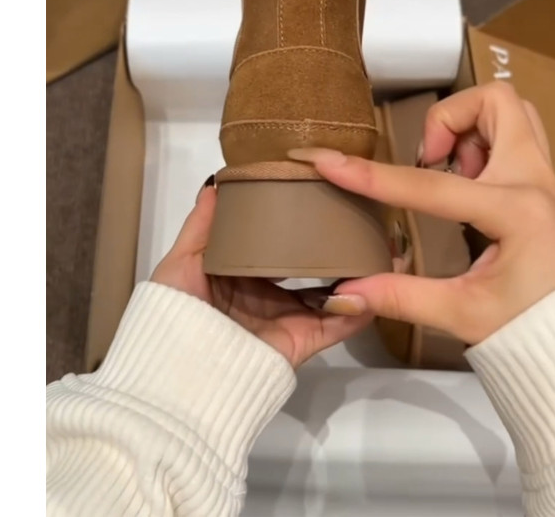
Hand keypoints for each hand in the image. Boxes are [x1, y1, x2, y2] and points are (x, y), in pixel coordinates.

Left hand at [151, 184, 372, 368]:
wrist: (175, 372)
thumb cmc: (176, 311)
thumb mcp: (181, 263)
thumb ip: (202, 226)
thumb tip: (216, 182)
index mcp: (241, 276)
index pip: (275, 245)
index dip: (296, 225)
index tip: (319, 198)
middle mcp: (267, 297)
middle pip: (308, 270)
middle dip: (333, 250)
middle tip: (359, 222)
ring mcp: (286, 320)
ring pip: (328, 296)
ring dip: (354, 278)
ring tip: (379, 251)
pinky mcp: (300, 343)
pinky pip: (333, 327)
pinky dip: (355, 312)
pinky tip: (376, 290)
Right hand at [288, 81, 554, 344]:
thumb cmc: (534, 327)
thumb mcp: (462, 312)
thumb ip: (401, 296)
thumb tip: (348, 291)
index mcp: (516, 213)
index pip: (429, 185)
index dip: (370, 175)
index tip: (331, 161)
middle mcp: (535, 183)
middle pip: (495, 102)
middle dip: (449, 117)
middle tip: (427, 157)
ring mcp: (543, 179)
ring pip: (511, 111)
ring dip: (470, 127)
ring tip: (449, 170)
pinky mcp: (541, 185)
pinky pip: (516, 136)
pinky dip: (484, 144)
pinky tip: (468, 184)